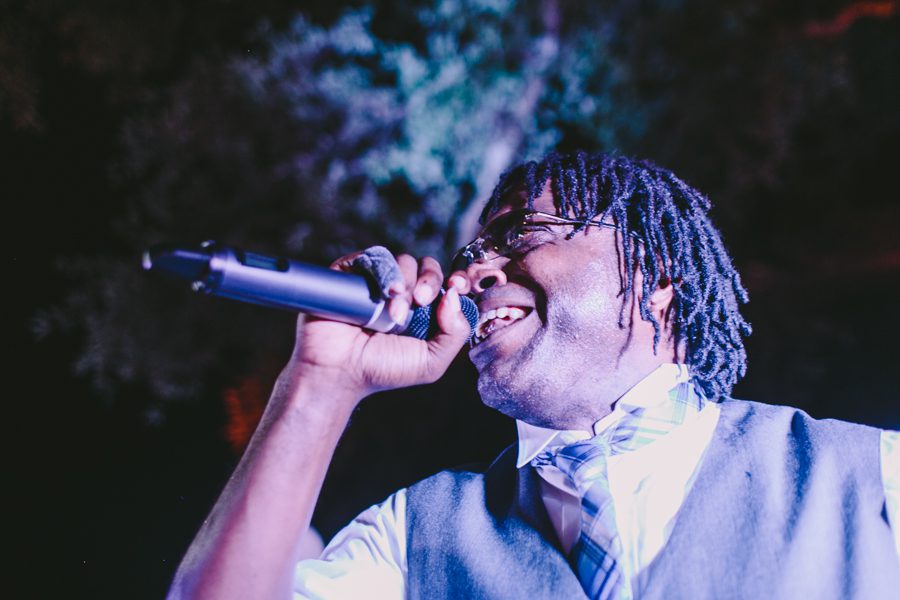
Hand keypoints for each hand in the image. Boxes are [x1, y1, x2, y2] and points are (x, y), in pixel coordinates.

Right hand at [287, 251, 471, 401]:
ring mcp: (377, 281)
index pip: (447, 283)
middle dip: (430, 281)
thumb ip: (455, 333)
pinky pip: (375, 256)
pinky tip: (385, 293)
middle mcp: (402, 292)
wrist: (337, 372)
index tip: (457, 285)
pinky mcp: (352, 272)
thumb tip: (455, 295)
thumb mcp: (430, 362)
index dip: (458, 279)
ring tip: (393, 313)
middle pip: (427, 266)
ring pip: (403, 261)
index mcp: (424, 310)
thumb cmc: (380, 370)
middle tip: (421, 302)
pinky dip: (384, 270)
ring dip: (405, 283)